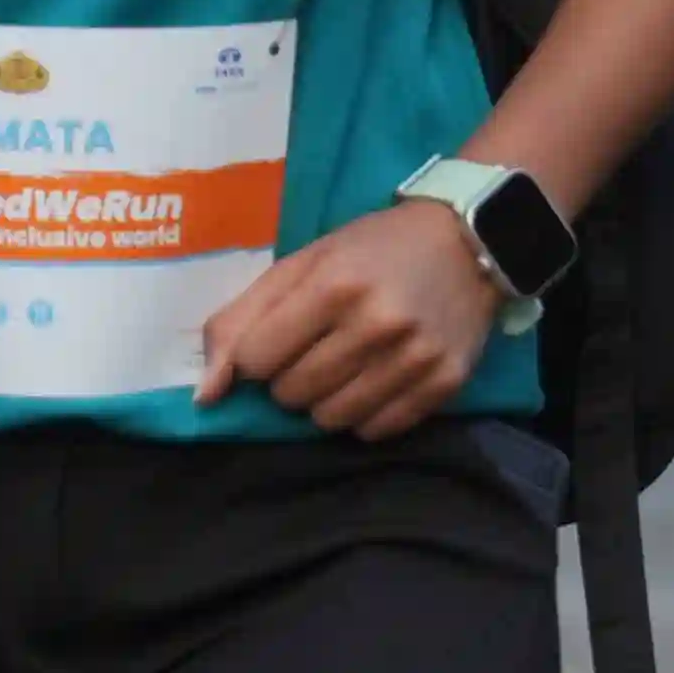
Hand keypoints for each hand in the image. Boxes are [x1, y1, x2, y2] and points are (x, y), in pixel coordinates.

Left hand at [201, 197, 502, 440]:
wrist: (468, 241)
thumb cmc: (372, 249)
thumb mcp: (302, 264)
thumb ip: (240, 321)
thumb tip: (205, 395)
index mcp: (334, 285)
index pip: (256, 359)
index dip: (256, 356)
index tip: (276, 340)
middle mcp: (378, 323)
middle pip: (292, 394)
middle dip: (288, 379)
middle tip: (314, 350)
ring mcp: (415, 357)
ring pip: (331, 420)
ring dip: (323, 402)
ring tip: (342, 367)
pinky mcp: (445, 383)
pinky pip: (376, 430)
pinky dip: (363, 415)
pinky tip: (373, 380)